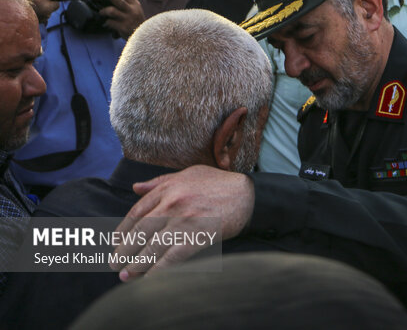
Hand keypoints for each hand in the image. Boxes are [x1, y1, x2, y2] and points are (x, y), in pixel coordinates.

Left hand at [100, 0, 144, 39]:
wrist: (144, 36)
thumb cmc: (136, 22)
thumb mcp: (136, 10)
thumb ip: (127, 3)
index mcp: (135, 4)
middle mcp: (132, 10)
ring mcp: (128, 19)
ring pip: (111, 10)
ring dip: (103, 11)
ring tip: (102, 12)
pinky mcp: (123, 27)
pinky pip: (110, 22)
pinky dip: (106, 22)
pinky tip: (107, 23)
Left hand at [109, 165, 254, 280]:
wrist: (247, 194)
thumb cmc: (218, 183)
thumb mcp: (187, 174)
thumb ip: (159, 181)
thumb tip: (135, 188)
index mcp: (167, 188)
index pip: (136, 212)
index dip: (122, 230)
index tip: (115, 242)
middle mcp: (172, 204)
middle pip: (140, 232)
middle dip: (124, 251)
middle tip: (115, 264)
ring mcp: (184, 220)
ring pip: (152, 247)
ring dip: (136, 264)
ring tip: (126, 275)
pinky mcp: (197, 235)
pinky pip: (172, 256)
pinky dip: (159, 269)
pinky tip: (149, 277)